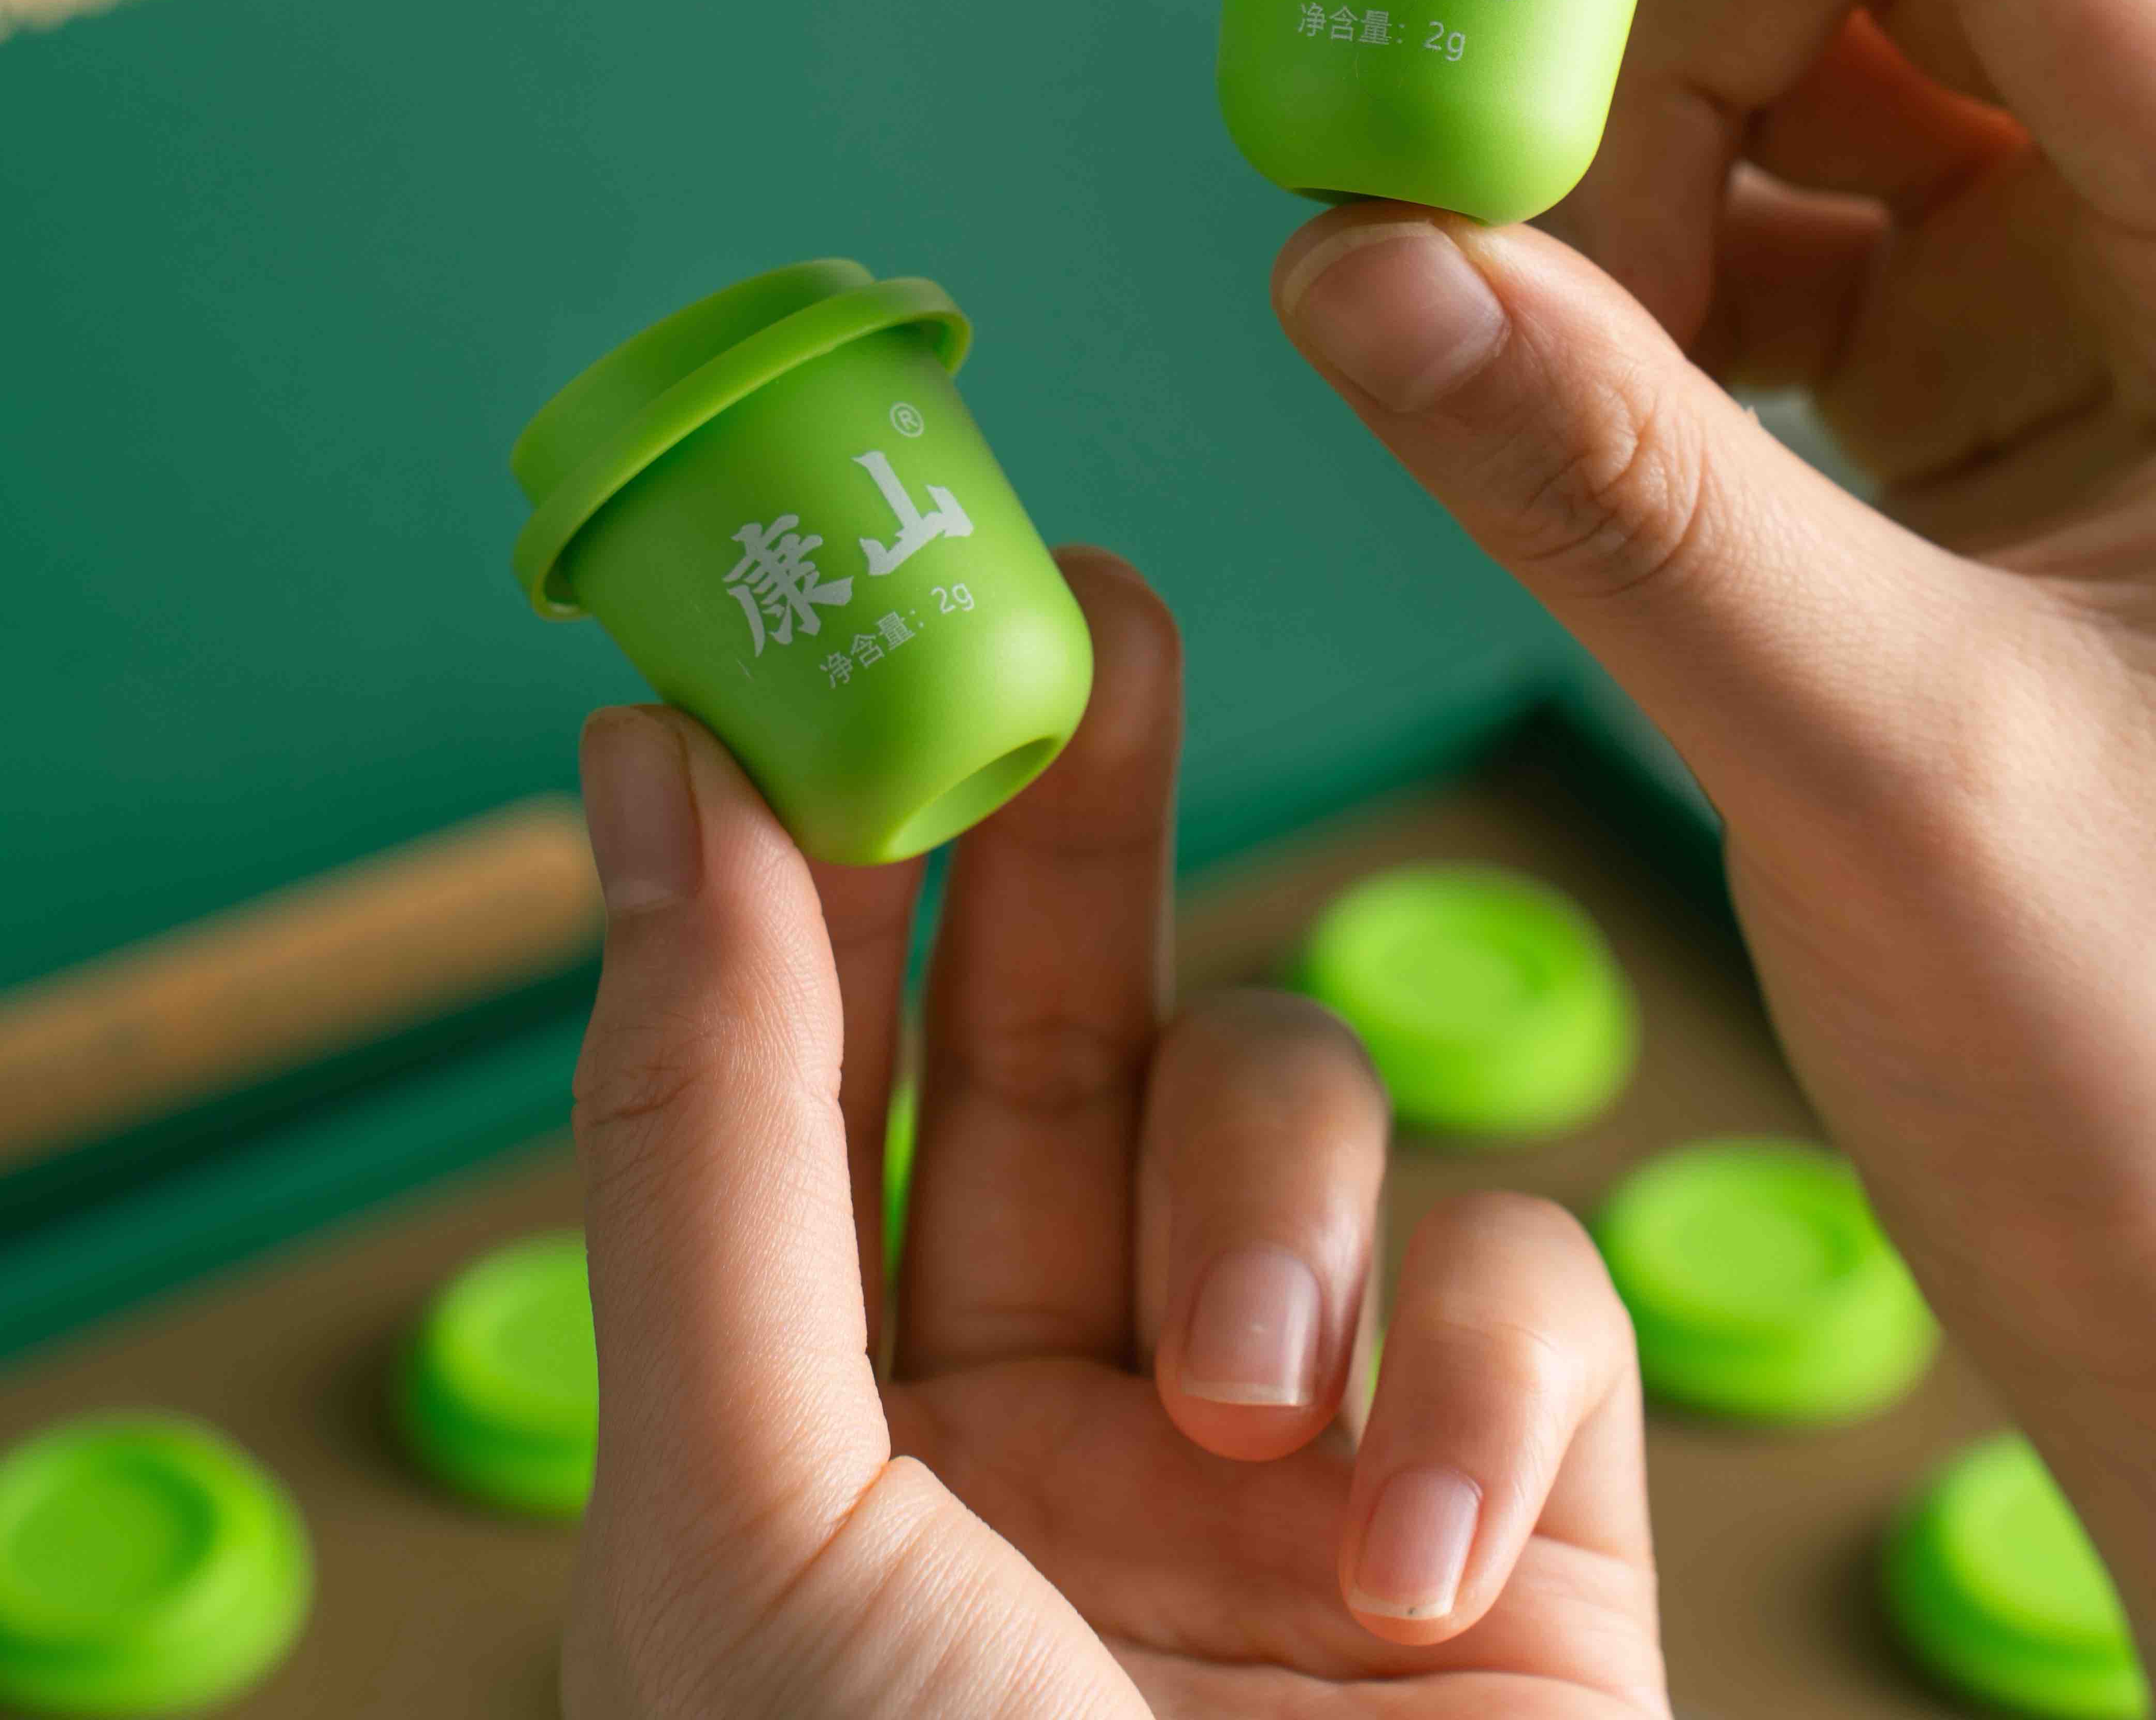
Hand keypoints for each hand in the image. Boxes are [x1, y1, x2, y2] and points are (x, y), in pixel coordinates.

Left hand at [561, 555, 1666, 1717]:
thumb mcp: (747, 1517)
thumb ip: (702, 1126)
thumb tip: (629, 779)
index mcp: (838, 1437)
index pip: (822, 1054)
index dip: (826, 830)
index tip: (827, 627)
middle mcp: (1053, 1422)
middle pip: (1061, 1012)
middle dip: (1078, 804)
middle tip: (1089, 601)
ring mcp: (1293, 1459)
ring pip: (1299, 1107)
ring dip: (1279, 1187)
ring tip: (1245, 1402)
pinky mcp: (1521, 1515)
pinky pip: (1526, 1282)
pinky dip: (1479, 1379)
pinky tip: (1415, 1554)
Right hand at [1274, 0, 2155, 1703]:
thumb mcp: (1891, 770)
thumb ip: (1616, 500)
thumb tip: (1346, 259)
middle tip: (1396, 1)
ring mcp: (2119, 323)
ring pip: (1835, 93)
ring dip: (1622, 128)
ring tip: (1440, 218)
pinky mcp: (2021, 412)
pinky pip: (1802, 247)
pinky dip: (1642, 263)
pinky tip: (1513, 321)